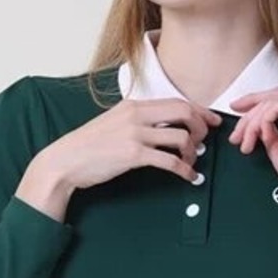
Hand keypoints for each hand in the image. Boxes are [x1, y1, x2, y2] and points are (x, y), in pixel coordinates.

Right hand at [41, 97, 222, 191]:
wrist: (65, 160)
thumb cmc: (88, 146)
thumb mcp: (113, 123)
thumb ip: (136, 121)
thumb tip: (162, 127)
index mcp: (133, 105)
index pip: (175, 101)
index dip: (199, 111)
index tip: (212, 121)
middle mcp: (136, 115)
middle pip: (183, 112)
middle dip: (201, 127)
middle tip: (204, 142)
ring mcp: (135, 134)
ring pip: (180, 136)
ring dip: (192, 151)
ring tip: (191, 161)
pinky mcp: (133, 155)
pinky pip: (169, 161)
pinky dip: (184, 170)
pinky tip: (189, 177)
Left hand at [227, 89, 277, 197]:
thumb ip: (268, 129)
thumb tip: (254, 121)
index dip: (255, 101)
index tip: (236, 110)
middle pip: (273, 97)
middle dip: (248, 115)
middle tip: (235, 134)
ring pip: (271, 103)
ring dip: (252, 124)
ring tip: (245, 143)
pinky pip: (274, 109)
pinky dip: (261, 123)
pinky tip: (260, 139)